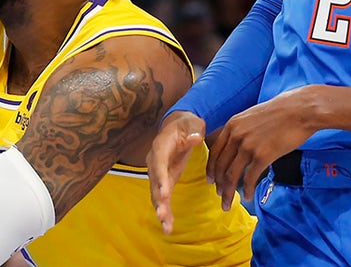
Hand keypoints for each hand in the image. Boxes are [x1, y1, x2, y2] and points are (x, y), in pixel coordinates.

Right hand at [147, 110, 204, 234]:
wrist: (179, 126)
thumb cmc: (186, 124)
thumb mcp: (192, 124)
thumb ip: (193, 132)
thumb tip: (196, 138)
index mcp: (160, 146)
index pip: (158, 163)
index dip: (160, 178)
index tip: (163, 192)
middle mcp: (155, 161)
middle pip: (154, 181)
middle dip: (158, 199)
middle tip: (161, 214)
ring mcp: (158, 172)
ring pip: (156, 193)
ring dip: (161, 209)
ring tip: (166, 226)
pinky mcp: (164, 180)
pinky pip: (163, 197)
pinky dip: (165, 210)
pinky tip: (169, 226)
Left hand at [205, 86, 318, 208]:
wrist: (300, 110)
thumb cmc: (281, 112)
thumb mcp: (252, 116)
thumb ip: (241, 130)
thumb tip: (237, 145)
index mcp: (232, 125)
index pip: (215, 152)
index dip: (211, 169)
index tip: (211, 180)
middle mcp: (236, 136)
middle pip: (221, 166)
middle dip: (219, 184)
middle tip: (220, 196)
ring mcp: (248, 146)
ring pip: (231, 175)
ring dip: (228, 192)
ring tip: (228, 203)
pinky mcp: (262, 156)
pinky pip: (250, 178)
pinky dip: (247, 190)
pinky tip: (248, 196)